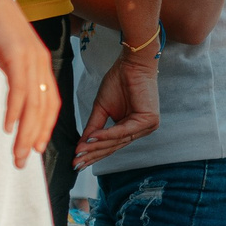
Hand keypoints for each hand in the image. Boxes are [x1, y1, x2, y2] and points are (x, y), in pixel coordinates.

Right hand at [0, 0, 58, 167]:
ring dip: (25, 131)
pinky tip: (10, 127)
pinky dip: (16, 110)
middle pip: (44, 107)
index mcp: (40, 63)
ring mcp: (30, 57)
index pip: (49, 102)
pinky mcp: (16, 54)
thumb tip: (13, 101)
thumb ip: (13, 75)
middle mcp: (40, 62)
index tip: (36, 147)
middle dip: (35, 136)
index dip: (44, 126)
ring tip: (18, 152)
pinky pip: (19, 89)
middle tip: (25, 159)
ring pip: (33, 103)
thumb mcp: (5, 56)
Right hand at [75, 42, 158, 170]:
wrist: (131, 62)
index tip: (76, 162)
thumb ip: (94, 128)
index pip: (111, 145)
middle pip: (114, 146)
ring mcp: (147, 126)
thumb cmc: (119, 81)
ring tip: (80, 152)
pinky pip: (124, 131)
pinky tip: (92, 138)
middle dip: (93, 155)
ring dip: (97, 147)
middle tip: (76, 162)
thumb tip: (81, 145)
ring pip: (118, 141)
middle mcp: (141, 129)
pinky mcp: (149, 120)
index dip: (93, 154)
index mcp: (132, 127)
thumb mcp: (101, 109)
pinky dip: (107, 135)